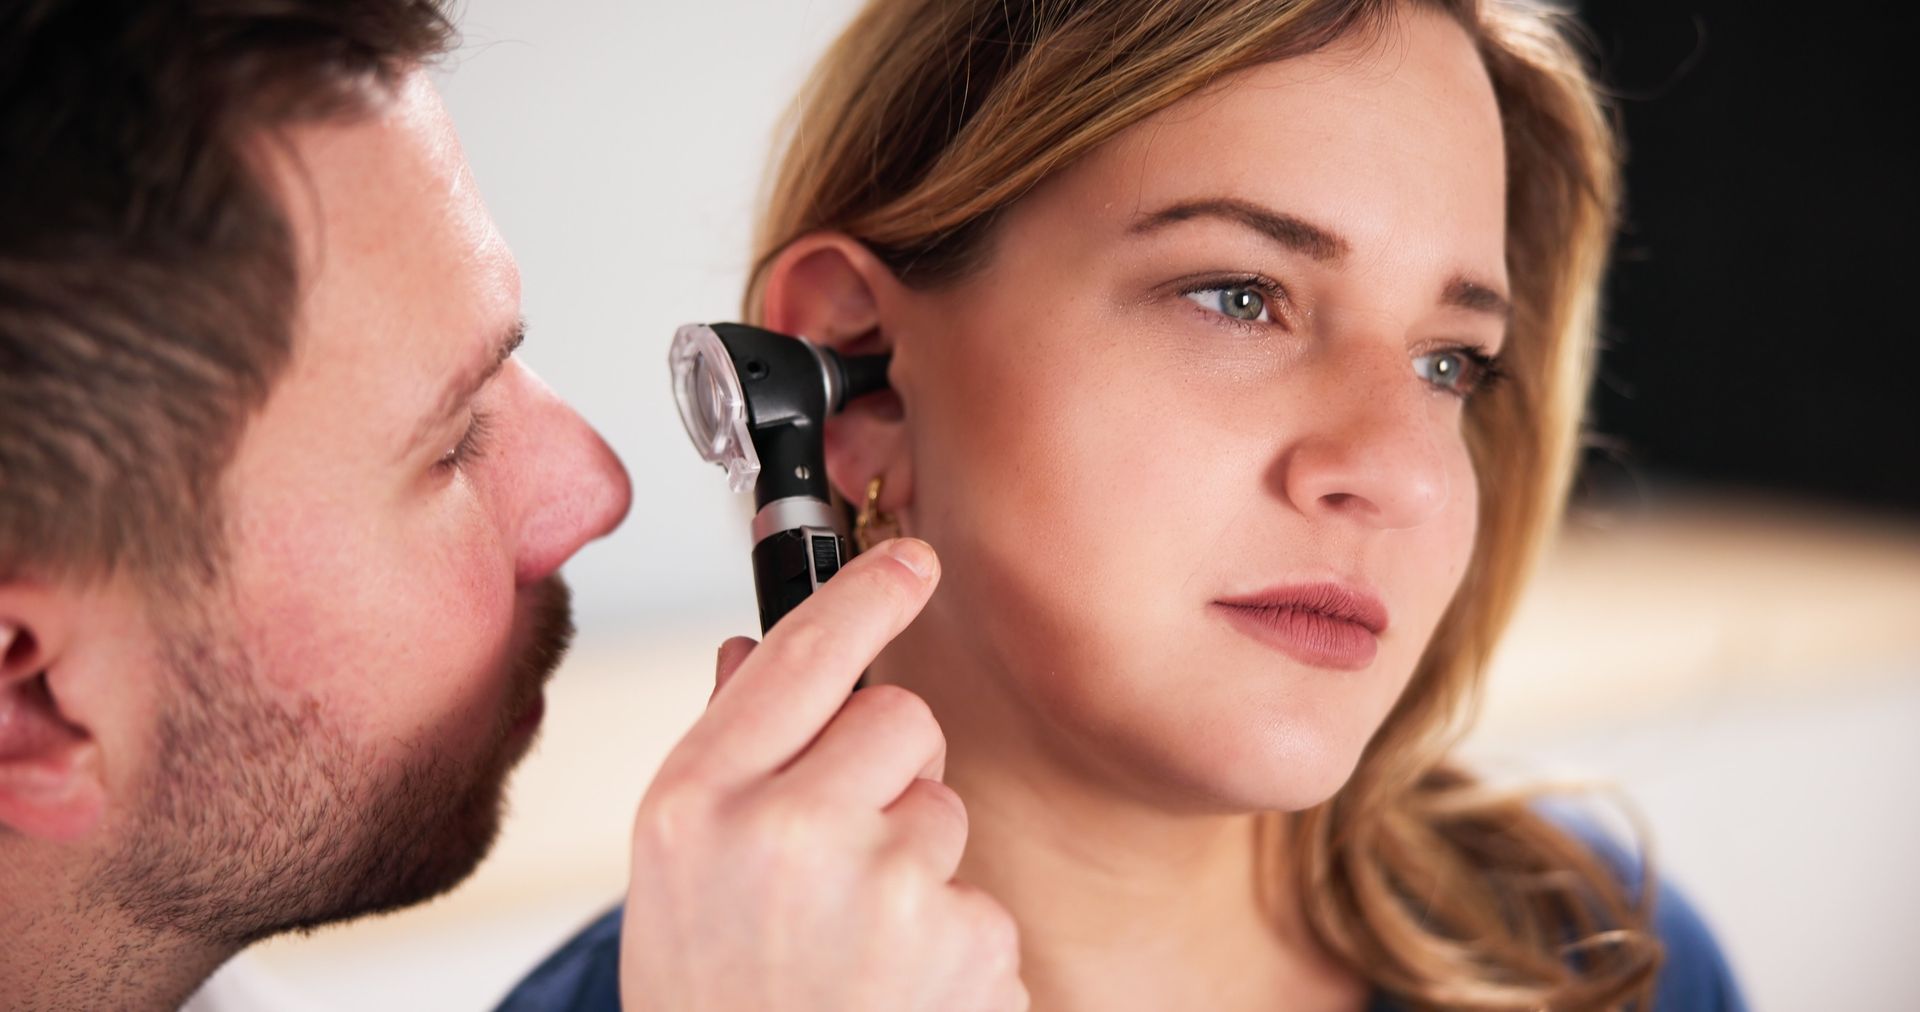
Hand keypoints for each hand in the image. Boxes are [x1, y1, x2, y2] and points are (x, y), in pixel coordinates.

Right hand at [620, 538, 1026, 1011]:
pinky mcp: (967, 946)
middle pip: (902, 717)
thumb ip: (721, 752)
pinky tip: (894, 990)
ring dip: (918, 861)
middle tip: (843, 846)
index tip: (914, 559)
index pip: (803, 655)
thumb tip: (748, 650)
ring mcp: (887, 891)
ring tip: (855, 944)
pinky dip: (951, 941)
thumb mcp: (676, 871)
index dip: (866, 592)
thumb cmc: (711, 993)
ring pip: (947, 808)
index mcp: (700, 801)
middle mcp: (790, 832)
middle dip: (891, 765)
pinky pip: (979, 897)